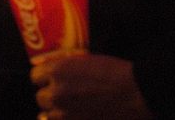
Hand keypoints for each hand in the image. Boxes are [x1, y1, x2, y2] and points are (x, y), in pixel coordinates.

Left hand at [31, 53, 152, 119]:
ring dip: (57, 112)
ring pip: (47, 115)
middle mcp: (57, 92)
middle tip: (65, 96)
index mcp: (58, 70)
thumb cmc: (117, 73)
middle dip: (51, 96)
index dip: (44, 79)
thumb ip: (65, 66)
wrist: (139, 94)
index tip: (51, 80)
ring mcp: (65, 113)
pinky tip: (76, 116)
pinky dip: (66, 119)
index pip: (35, 76)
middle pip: (40, 98)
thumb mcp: (86, 60)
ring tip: (71, 109)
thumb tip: (50, 69)